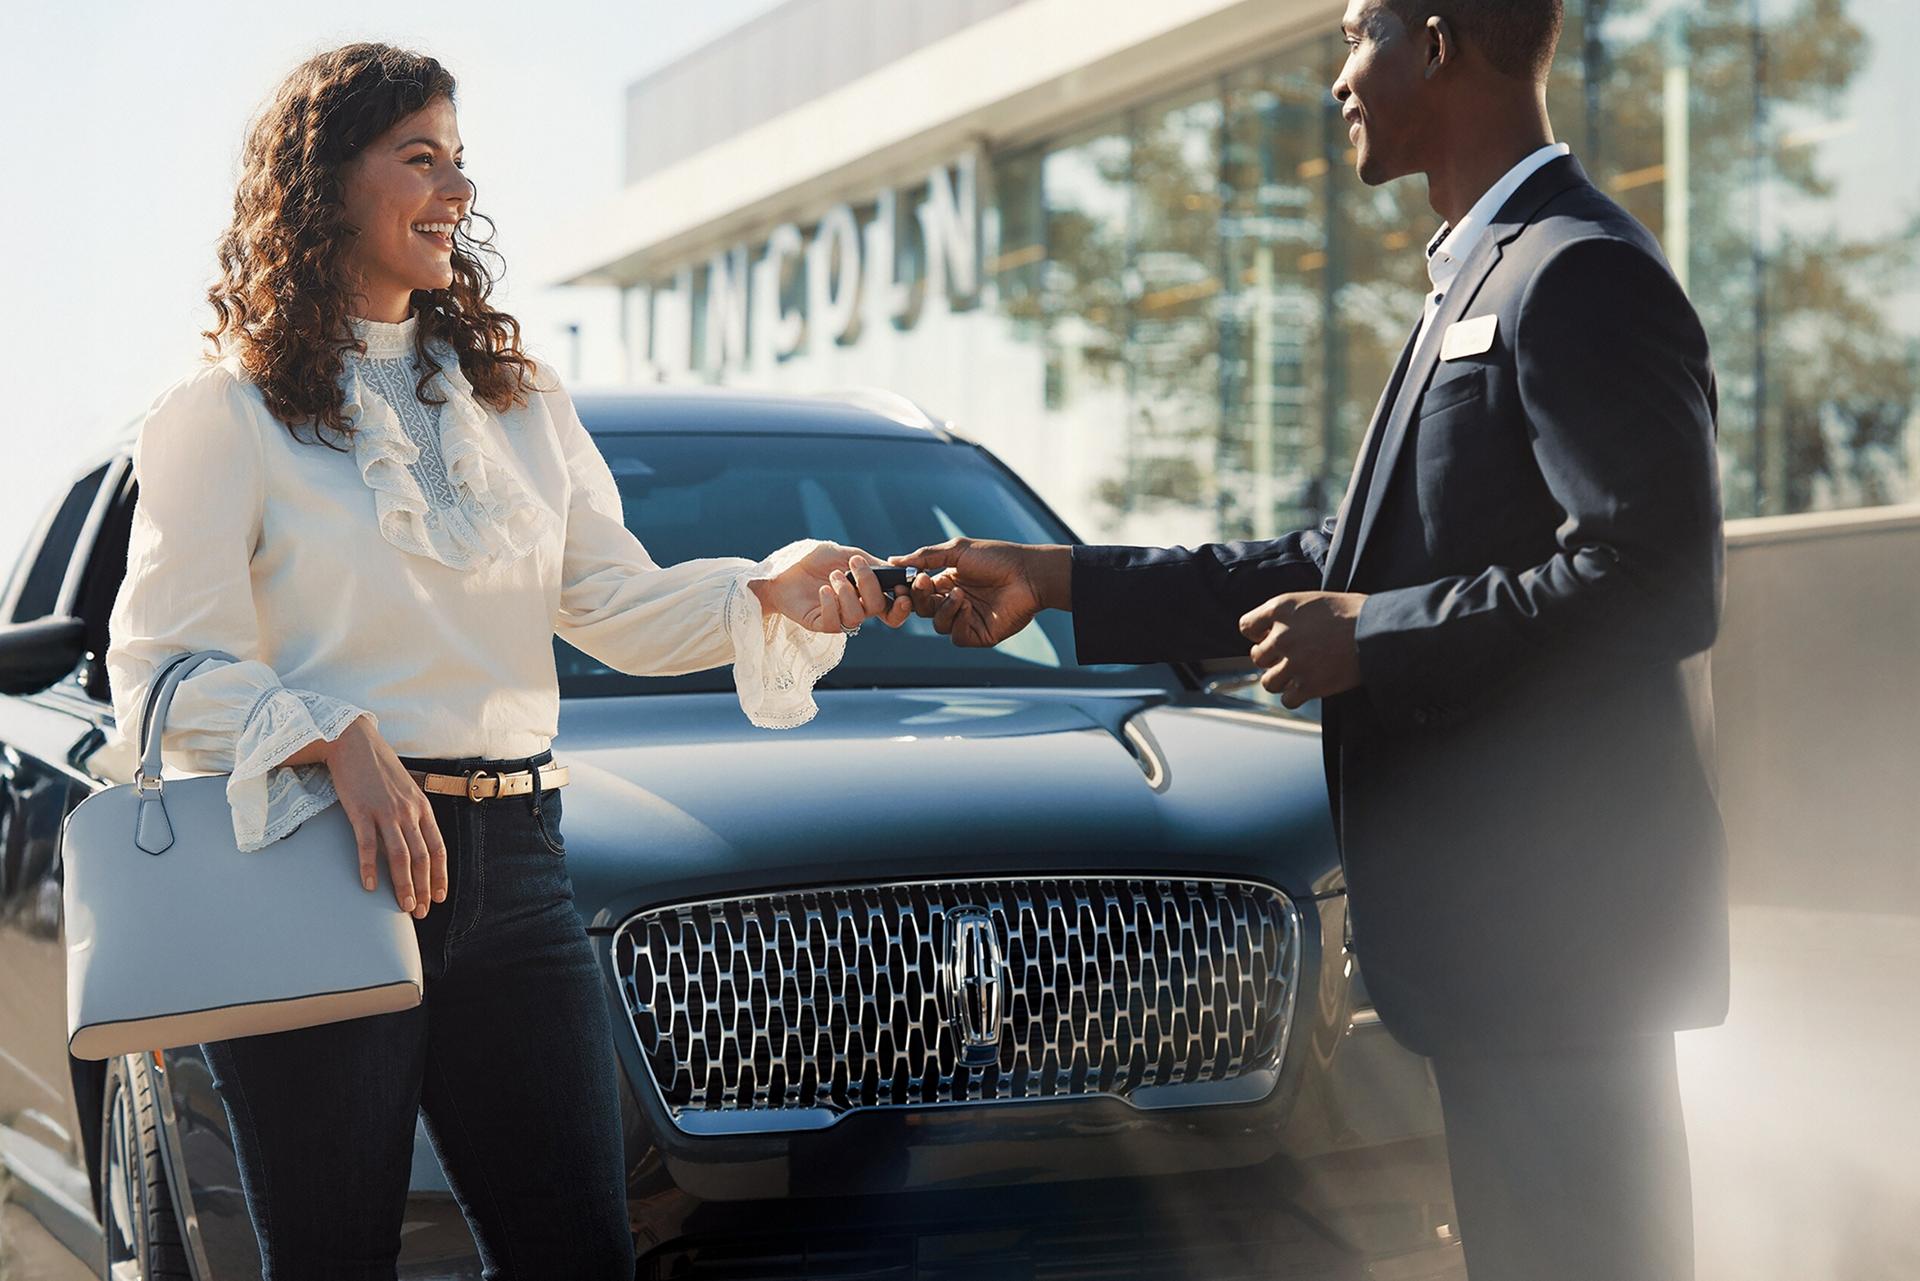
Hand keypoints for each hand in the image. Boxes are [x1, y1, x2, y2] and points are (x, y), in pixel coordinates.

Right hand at [319, 717, 445, 918]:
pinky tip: (369, 886)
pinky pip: (368, 845)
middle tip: (421, 911)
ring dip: (403, 884)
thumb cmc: (379, 767)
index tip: (439, 896)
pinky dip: (369, 867)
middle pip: (422, 857)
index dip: (440, 875)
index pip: (437, 848)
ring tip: (404, 907)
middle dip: (424, 887)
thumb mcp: (406, 788)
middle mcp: (408, 811)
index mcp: (422, 807)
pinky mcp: (361, 811)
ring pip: (400, 855)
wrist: (353, 741)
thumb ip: (413, 812)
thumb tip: (418, 837)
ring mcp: (385, 811)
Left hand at [751, 544, 914, 633]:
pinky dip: (831, 603)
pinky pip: (834, 622)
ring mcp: (838, 618)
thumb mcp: (845, 554)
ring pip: (857, 616)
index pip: (893, 607)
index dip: (903, 604)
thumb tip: (897, 571)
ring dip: (847, 592)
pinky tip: (823, 589)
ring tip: (832, 575)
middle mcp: (856, 607)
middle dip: (870, 584)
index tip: (902, 589)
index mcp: (866, 592)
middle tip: (855, 564)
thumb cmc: (813, 560)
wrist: (781, 569)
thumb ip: (871, 564)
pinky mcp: (820, 625)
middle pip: (879, 608)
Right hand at [888, 538, 1068, 647]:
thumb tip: (893, 560)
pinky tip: (968, 607)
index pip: (919, 591)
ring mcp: (967, 619)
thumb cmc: (996, 558)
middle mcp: (955, 601)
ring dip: (944, 608)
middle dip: (919, 598)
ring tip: (960, 594)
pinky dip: (958, 622)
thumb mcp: (957, 551)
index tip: (903, 582)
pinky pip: (956, 636)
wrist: (1028, 574)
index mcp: (948, 581)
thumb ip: (924, 557)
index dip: (910, 588)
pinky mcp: (979, 634)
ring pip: (938, 624)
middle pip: (923, 609)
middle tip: (922, 584)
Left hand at [1238, 591, 1368, 707]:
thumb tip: (1269, 631)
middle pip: (1257, 657)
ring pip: (1268, 682)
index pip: (1246, 627)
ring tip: (1298, 674)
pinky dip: (1296, 696)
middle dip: (1273, 658)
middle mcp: (1281, 635)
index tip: (1271, 637)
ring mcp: (1294, 662)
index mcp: (1281, 608)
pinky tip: (1308, 687)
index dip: (1258, 634)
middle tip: (1293, 657)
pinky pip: (1288, 700)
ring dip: (1281, 680)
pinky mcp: (1310, 685)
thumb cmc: (1353, 612)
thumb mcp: (1314, 600)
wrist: (1380, 630)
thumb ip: (1288, 615)